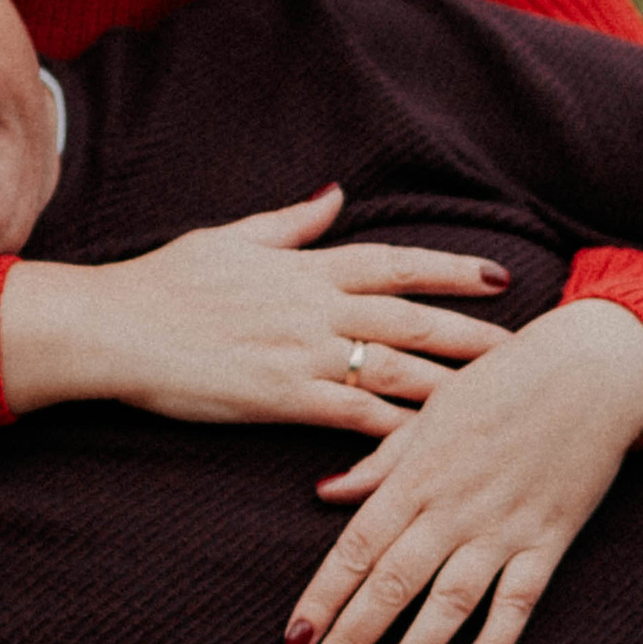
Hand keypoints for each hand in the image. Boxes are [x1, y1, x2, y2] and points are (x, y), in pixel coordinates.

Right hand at [0, 186, 510, 432]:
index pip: (397, 263)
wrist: (114, 326)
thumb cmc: (163, 283)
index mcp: (305, 268)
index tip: (498, 275)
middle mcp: (315, 307)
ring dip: (451, 386)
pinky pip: (354, 418)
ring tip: (498, 402)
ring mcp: (302, 353)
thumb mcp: (230, 239)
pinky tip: (429, 448)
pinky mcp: (282, 397)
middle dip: (475, 334)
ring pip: (398, 370)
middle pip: (415, 319)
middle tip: (528, 350)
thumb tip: (335, 194)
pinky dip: (394, 432)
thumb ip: (290, 223)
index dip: (451, 269)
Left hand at [285, 297, 642, 643]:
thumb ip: (380, 462)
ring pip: (448, 604)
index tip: (294, 640)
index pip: (356, 549)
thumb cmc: (504, 383)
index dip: (322, 598)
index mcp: (417, 475)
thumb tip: (326, 494)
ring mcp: (503, 528)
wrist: (592, 370)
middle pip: (392, 585)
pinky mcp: (548, 541)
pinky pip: (517, 604)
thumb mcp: (431, 412)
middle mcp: (454, 507)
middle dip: (351, 640)